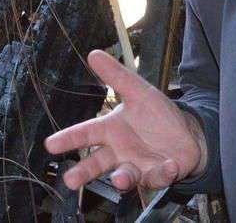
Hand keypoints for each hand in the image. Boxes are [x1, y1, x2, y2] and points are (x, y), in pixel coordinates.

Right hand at [44, 50, 205, 191]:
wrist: (185, 134)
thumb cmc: (156, 115)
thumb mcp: (138, 92)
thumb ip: (116, 77)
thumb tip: (93, 53)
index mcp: (112, 130)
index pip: (86, 133)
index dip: (68, 139)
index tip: (49, 144)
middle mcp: (120, 152)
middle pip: (97, 163)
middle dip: (84, 172)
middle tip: (70, 181)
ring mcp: (138, 166)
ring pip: (125, 176)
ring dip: (122, 179)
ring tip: (120, 180)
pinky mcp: (158, 174)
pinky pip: (158, 176)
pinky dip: (162, 173)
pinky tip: (169, 166)